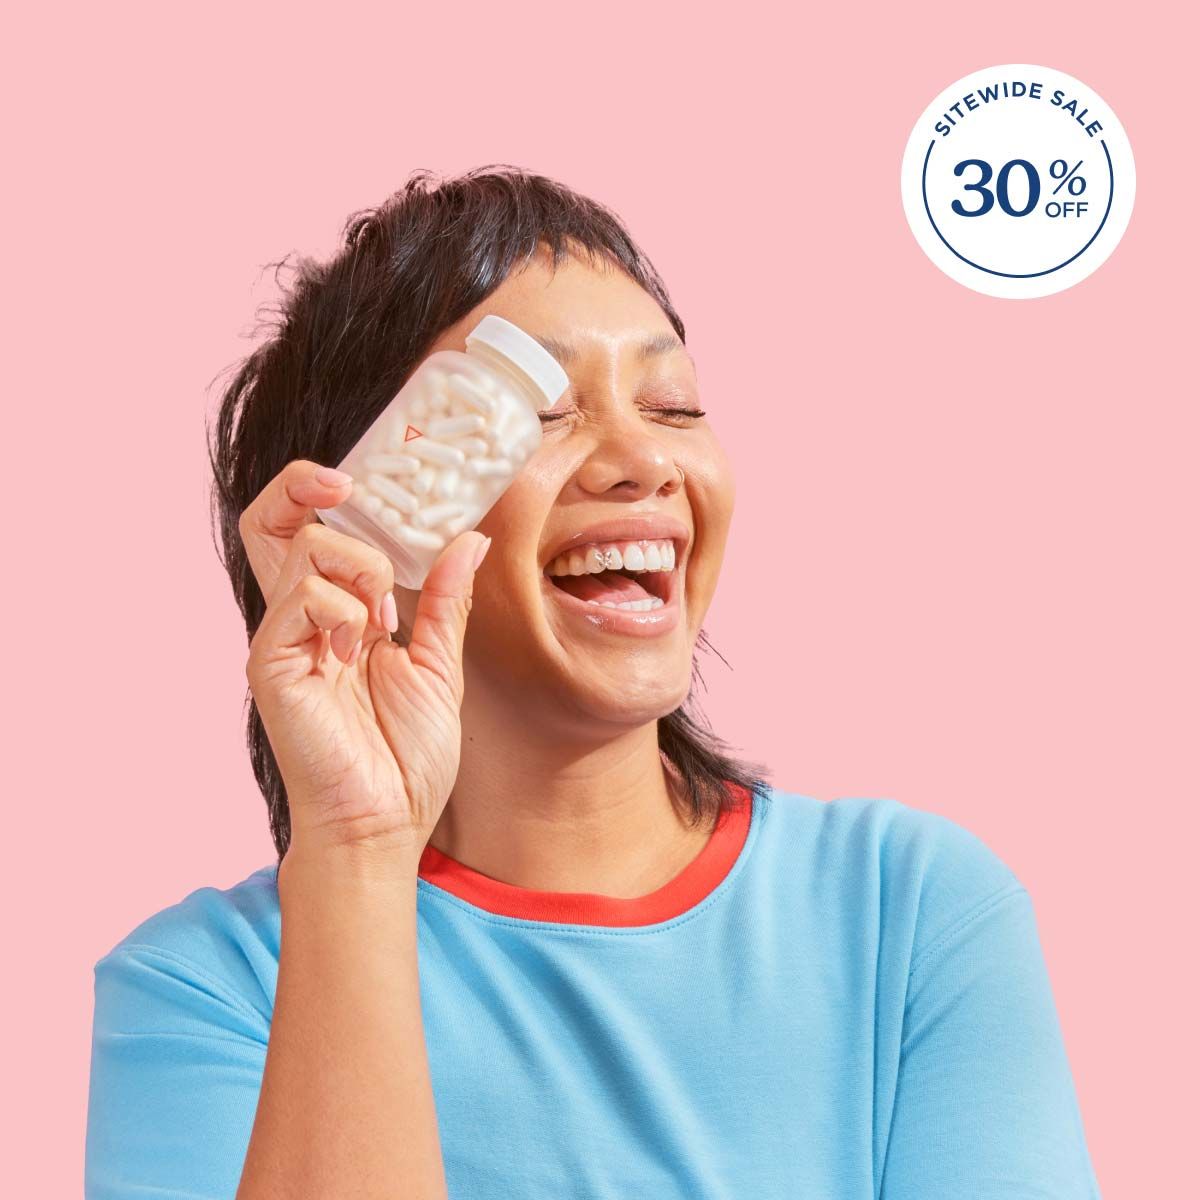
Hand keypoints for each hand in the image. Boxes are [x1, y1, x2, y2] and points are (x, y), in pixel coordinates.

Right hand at [240, 460, 490, 864]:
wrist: (385, 822)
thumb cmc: (405, 756)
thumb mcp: (438, 665)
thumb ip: (444, 602)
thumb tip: (468, 539)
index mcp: (336, 614)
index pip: (311, 530)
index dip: (327, 492)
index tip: (375, 484)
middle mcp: (300, 618)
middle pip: (271, 522)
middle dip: (304, 485)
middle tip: (347, 485)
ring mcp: (282, 638)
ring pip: (300, 548)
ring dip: (359, 563)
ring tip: (383, 614)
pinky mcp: (272, 663)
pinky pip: (302, 599)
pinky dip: (343, 608)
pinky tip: (361, 644)